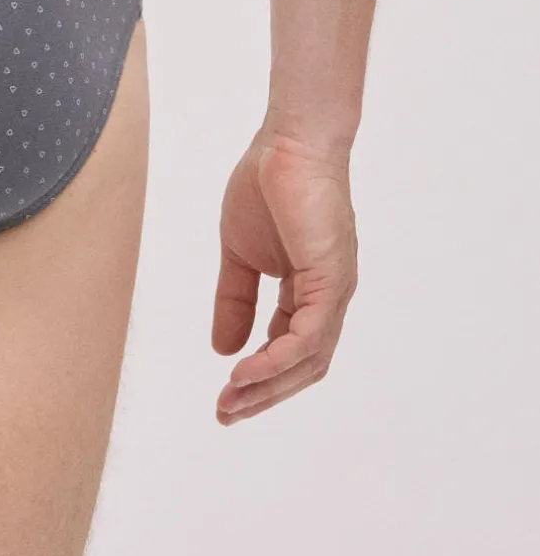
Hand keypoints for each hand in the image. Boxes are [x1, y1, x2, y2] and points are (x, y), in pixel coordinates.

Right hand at [211, 128, 357, 422]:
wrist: (287, 142)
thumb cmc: (266, 184)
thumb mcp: (239, 253)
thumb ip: (235, 299)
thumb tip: (223, 349)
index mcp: (307, 292)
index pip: (288, 350)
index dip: (258, 377)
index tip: (224, 397)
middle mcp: (327, 300)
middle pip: (303, 367)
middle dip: (264, 395)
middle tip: (225, 413)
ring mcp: (333, 292)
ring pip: (308, 360)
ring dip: (268, 385)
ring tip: (231, 399)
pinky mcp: (330, 279)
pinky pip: (307, 335)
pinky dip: (277, 359)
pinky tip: (247, 371)